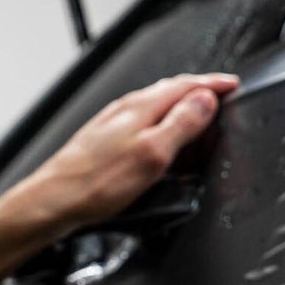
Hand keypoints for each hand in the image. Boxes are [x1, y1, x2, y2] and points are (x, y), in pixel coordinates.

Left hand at [18, 73, 237, 234]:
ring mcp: (114, 123)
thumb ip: (182, 124)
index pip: (187, 85)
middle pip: (171, 91)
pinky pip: (144, 120)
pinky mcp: (106, 139)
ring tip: (198, 114)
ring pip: (157, 105)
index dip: (214, 84)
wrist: (51, 201)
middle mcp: (126, 109)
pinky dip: (163, 122)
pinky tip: (162, 139)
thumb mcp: (152, 154)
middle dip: (200, 91)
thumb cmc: (96, 183)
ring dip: (181, 106)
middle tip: (222, 96)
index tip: (233, 85)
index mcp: (141, 107)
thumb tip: (206, 99)